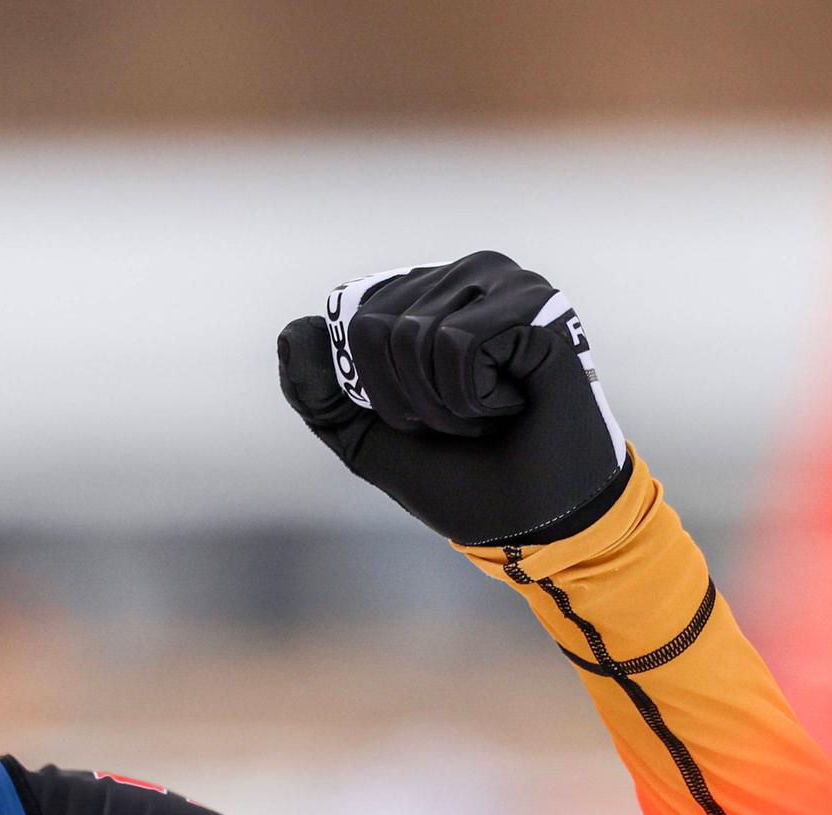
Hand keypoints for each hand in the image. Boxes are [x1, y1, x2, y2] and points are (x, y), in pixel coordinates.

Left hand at [275, 252, 628, 548]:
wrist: (533, 520)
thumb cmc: (461, 477)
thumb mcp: (366, 438)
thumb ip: (319, 391)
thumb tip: (294, 328)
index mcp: (425, 299)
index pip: (352, 322)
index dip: (372, 391)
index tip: (421, 421)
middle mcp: (463, 277)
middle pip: (372, 327)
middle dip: (405, 400)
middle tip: (460, 421)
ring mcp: (502, 282)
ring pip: (412, 335)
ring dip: (443, 404)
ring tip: (490, 413)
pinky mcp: (537, 302)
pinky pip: (455, 344)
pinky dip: (475, 398)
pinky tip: (515, 402)